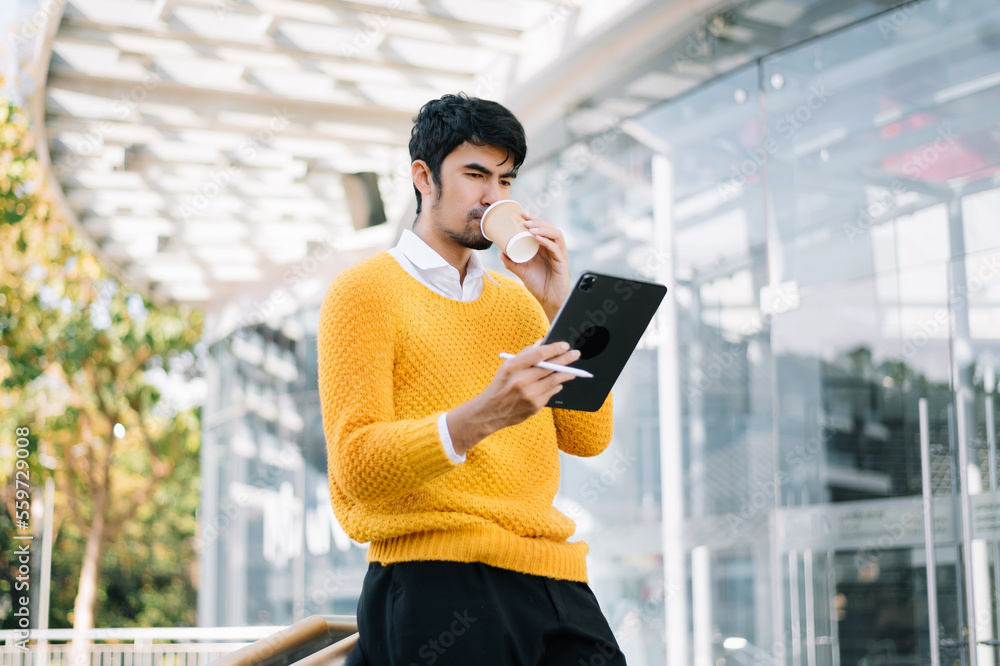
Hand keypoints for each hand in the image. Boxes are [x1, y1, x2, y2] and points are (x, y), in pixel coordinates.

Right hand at [447, 341, 580, 454]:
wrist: (491, 411)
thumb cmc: (501, 385)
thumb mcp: (507, 367)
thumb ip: (525, 354)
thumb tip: (542, 343)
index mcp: (512, 367)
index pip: (539, 355)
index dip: (554, 349)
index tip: (565, 345)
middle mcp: (521, 381)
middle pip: (550, 367)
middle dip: (565, 359)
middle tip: (575, 354)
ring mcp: (529, 395)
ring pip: (554, 381)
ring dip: (565, 374)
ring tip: (572, 371)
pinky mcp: (535, 406)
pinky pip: (551, 392)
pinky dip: (556, 386)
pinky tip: (557, 383)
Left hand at [499, 214, 570, 321]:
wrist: (549, 300)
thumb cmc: (539, 285)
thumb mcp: (522, 272)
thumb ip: (512, 264)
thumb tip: (500, 253)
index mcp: (545, 248)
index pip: (542, 228)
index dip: (533, 219)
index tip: (521, 214)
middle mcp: (553, 248)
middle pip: (549, 227)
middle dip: (537, 221)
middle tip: (524, 219)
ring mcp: (559, 254)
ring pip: (555, 234)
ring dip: (542, 228)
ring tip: (530, 227)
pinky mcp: (562, 262)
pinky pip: (556, 248)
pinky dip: (546, 241)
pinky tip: (537, 238)